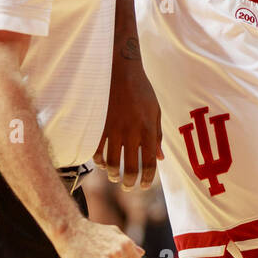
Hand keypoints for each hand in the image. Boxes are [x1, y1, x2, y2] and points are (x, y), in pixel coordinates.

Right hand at [96, 54, 162, 190]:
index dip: (147, 178)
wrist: (121, 70)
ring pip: (111, 162)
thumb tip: (160, 158)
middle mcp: (131, 131)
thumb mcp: (155, 111)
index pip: (148, 162)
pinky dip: (98, 160)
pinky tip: (101, 163)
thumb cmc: (142, 90)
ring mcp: (113, 128)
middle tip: (128, 187)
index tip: (144, 186)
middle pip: (130, 166)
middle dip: (129, 182)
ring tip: (114, 177)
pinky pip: (97, 149)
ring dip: (112, 174)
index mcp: (147, 128)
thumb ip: (157, 136)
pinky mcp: (99, 124)